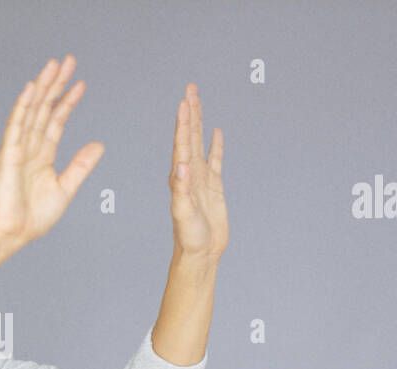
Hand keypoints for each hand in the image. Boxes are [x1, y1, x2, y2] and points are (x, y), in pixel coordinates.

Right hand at [0, 54, 104, 258]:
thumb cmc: (31, 218)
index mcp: (42, 156)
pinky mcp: (8, 154)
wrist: (11, 234)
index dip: (68, 102)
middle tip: (67, 62)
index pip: (56, 121)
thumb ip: (81, 166)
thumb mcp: (66, 188)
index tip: (80, 84)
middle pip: (44, 108)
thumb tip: (98, 146)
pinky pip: (16, 125)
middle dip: (55, 84)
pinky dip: (22, 106)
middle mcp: (30, 148)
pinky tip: (30, 89)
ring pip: (31, 110)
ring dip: (41, 87)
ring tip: (52, 67)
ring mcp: (18, 149)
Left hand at [170, 83, 227, 262]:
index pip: (181, 143)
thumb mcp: (183, 213)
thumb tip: (183, 165)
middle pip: (189, 135)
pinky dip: (216, 144)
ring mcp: (201, 178)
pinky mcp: (213, 186)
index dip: (184, 122)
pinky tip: (217, 131)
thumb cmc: (188, 237)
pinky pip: (215, 159)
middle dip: (190, 112)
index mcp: (179, 176)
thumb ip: (182, 190)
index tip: (185, 100)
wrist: (200, 253)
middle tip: (191, 87)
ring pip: (200, 142)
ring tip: (198, 100)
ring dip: (199, 122)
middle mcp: (188, 173)